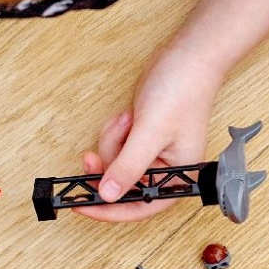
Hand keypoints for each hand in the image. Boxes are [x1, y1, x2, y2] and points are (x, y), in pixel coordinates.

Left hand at [74, 44, 222, 222]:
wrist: (187, 58)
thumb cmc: (183, 92)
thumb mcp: (150, 133)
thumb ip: (128, 167)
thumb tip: (107, 195)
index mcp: (179, 178)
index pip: (140, 207)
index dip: (109, 210)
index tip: (81, 205)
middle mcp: (167, 172)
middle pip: (123, 185)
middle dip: (108, 163)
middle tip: (91, 155)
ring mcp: (153, 156)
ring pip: (115, 164)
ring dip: (113, 142)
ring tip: (127, 120)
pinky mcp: (142, 141)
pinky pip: (117, 147)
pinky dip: (115, 134)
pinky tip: (128, 117)